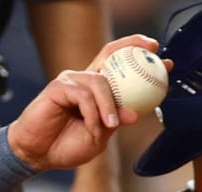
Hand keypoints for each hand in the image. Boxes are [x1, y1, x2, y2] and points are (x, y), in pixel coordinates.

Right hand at [5, 36, 167, 171]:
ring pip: (101, 82)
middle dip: (134, 46)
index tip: (162, 58)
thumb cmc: (66, 145)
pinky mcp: (58, 87)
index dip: (140, 57)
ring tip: (112, 124)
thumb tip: (135, 113)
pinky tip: (95, 125)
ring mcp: (72, 80)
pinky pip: (84, 95)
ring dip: (108, 106)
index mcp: (98, 89)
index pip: (120, 64)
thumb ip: (115, 121)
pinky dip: (92, 113)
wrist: (38, 155)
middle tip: (153, 52)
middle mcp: (86, 79)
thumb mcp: (99, 136)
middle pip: (111, 53)